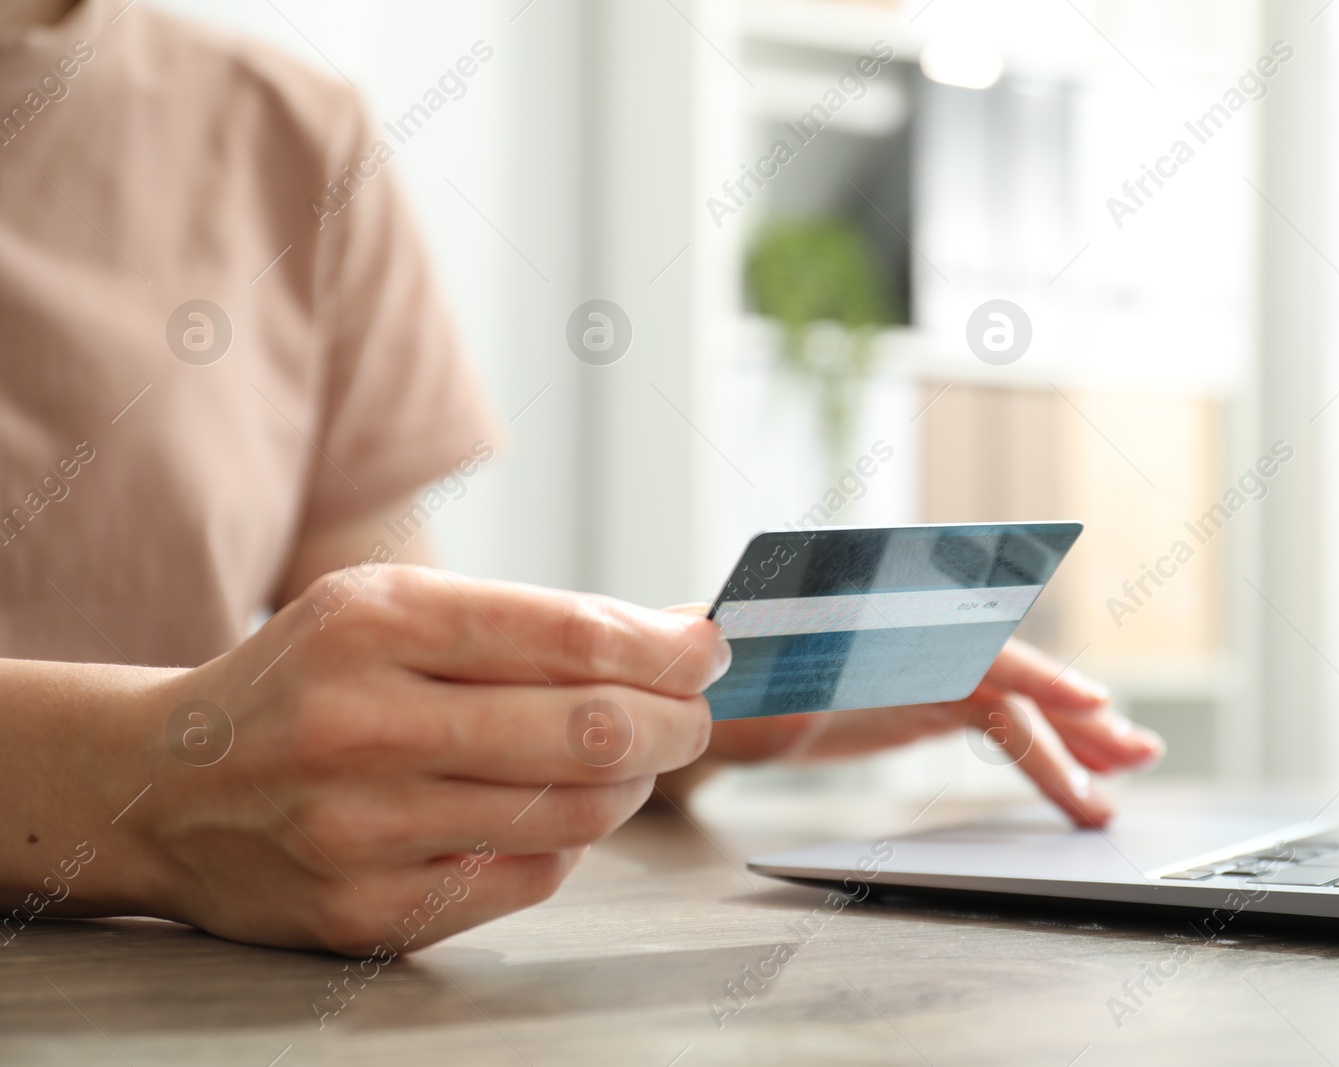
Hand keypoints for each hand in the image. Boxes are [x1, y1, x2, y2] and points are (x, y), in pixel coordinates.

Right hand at [114, 566, 728, 953]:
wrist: (163, 784)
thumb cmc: (303, 682)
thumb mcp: (392, 611)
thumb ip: (530, 623)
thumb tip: (676, 631)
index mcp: (374, 625)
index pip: (569, 637)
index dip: (664, 647)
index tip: (708, 647)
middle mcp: (362, 725)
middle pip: (588, 732)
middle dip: (675, 720)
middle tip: (692, 711)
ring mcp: (362, 831)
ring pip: (574, 815)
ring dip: (631, 783)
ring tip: (629, 757)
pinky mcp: (368, 913)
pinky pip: (530, 881)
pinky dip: (571, 842)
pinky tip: (557, 810)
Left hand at [666, 607, 1160, 826]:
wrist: (708, 693)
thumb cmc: (720, 666)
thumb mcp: (738, 660)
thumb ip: (770, 649)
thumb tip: (778, 638)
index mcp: (878, 619)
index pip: (968, 644)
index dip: (1032, 672)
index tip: (1086, 701)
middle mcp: (917, 633)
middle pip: (1009, 672)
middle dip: (1074, 712)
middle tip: (1135, 749)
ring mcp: (931, 666)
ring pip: (1017, 703)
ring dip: (1077, 738)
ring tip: (1135, 768)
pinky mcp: (932, 699)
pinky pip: (1000, 725)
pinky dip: (1043, 753)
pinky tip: (1081, 781)